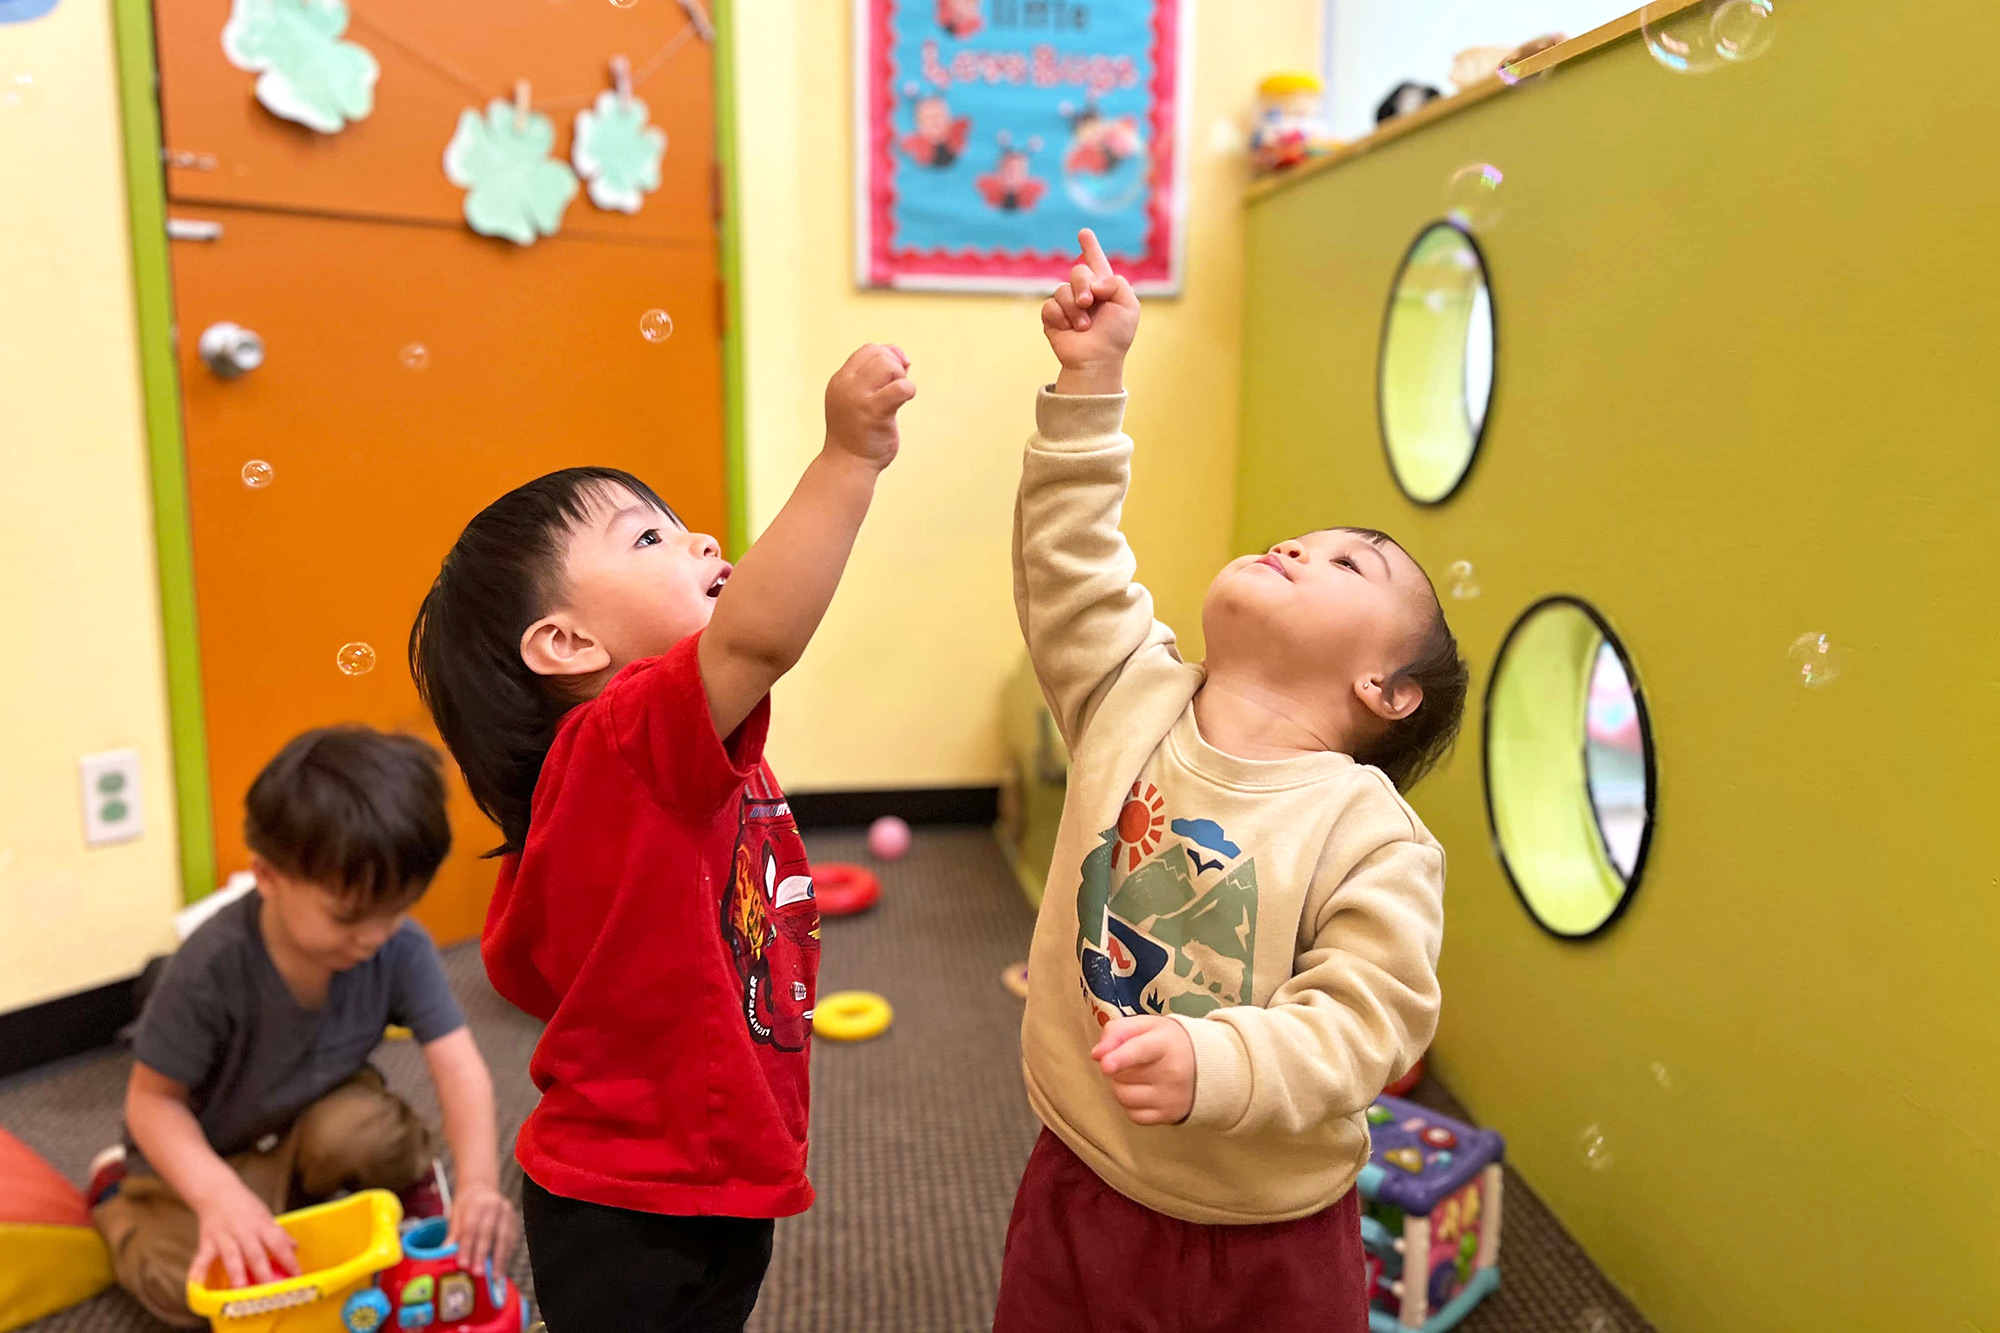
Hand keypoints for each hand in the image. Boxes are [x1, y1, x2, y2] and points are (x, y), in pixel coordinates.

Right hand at [188, 1181, 298, 1289]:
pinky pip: (203, 1257)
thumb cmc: (244, 1206)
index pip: (278, 1243)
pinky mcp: (208, 1241)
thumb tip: (294, 1247)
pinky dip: (199, 1269)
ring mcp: (225, 1237)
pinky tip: (196, 1283)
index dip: (288, 1259)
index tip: (296, 1274)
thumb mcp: (265, 1215)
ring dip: (236, 1272)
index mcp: (262, 1225)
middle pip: (255, 1253)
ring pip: (232, 1256)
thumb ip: (278, 1233)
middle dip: (263, 1272)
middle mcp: (245, 1232)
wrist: (218, 1192)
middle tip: (270, 1289)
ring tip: (240, 1288)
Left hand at [447, 1180, 518, 1277]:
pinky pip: (512, 1240)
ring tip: (495, 1276)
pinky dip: (507, 1255)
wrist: (482, 1189)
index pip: (472, 1227)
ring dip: (499, 1259)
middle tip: (478, 1273)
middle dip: (483, 1255)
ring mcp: (508, 1213)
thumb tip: (445, 1253)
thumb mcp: (456, 1215)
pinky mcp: (516, 1221)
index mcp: (478, 1203)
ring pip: (505, 1238)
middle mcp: (496, 1206)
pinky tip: (502, 1267)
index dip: (467, 1247)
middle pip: (489, 1233)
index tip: (463, 1264)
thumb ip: (453, 1234)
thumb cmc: (466, 1206)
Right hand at [824, 343, 916, 469]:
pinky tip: (906, 399)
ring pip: (888, 366)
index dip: (888, 354)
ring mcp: (858, 398)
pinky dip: (909, 389)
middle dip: (896, 367)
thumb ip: (874, 379)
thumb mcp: (857, 399)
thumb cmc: (857, 434)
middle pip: (879, 355)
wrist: (847, 465)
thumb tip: (902, 358)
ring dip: (901, 377)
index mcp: (840, 380)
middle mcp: (846, 385)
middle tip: (897, 388)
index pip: (868, 350)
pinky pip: (900, 388)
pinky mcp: (874, 412)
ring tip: (898, 396)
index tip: (899, 371)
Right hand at [1044, 228, 1139, 393]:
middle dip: (1082, 284)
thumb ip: (1116, 283)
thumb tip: (1092, 284)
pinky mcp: (1053, 317)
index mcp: (1104, 288)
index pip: (1096, 262)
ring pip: (1061, 289)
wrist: (1097, 359)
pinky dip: (1061, 317)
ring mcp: (1068, 305)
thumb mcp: (1129, 305)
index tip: (1084, 233)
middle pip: (1077, 270)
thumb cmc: (1116, 336)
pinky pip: (1050, 305)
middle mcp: (1085, 293)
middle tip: (1088, 302)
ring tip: (1084, 327)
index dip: (1090, 246)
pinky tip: (1068, 330)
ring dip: (1074, 309)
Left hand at [1091, 1015, 1194, 1125]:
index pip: (1140, 1050)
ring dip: (1120, 1086)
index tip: (1106, 1065)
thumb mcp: (1146, 1025)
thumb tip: (1097, 1054)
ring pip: (1123, 1097)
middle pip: (1122, 1075)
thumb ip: (1117, 1031)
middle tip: (1131, 1060)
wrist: (1207, 1066)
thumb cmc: (1168, 1042)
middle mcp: (1172, 1072)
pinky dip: (1131, 1104)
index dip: (1120, 1057)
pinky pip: (1133, 1115)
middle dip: (1116, 1067)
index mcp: (1165, 1042)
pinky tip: (1143, 1092)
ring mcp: (1171, 1097)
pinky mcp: (1170, 1115)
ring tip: (1135, 1075)